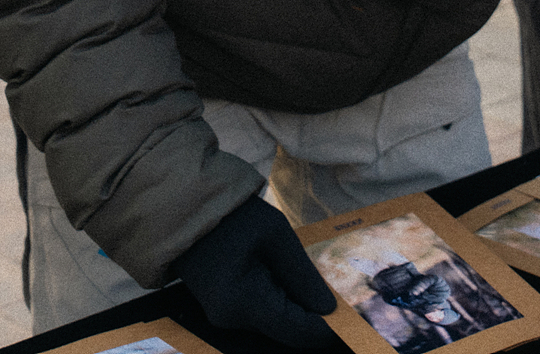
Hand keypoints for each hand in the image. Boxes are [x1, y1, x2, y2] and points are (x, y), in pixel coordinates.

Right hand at [174, 198, 335, 348]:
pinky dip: (280, 302)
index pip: (298, 332)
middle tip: (338, 298)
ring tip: (310, 282)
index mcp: (245, 301)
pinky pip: (261, 314)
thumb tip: (329, 310)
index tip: (353, 322)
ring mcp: (224, 317)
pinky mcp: (223, 309)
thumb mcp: (276, 236)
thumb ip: (303, 275)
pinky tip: (286, 279)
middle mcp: (232, 319)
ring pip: (275, 324)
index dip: (328, 330)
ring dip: (296, 308)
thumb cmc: (233, 216)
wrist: (186, 208)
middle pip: (287, 332)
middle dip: (314, 317)